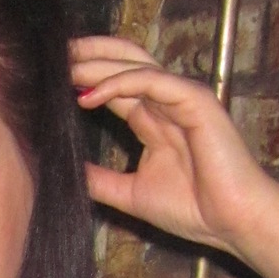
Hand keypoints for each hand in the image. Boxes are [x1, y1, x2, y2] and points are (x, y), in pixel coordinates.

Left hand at [70, 35, 278, 259]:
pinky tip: (89, 94)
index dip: (82, 76)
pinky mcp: (196, 100)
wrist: (232, 223)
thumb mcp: (129, 194)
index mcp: (153, 119)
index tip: (46, 78)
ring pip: (134, 65)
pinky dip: (119, 83)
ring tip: (62, 67)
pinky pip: (152, 81)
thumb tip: (64, 174)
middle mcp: (166, 102)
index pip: (113, 84)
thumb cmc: (194, 209)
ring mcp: (182, 98)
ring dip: (96, 64)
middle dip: (87, 54)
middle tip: (50, 55)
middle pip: (122, 62)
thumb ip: (99, 181)